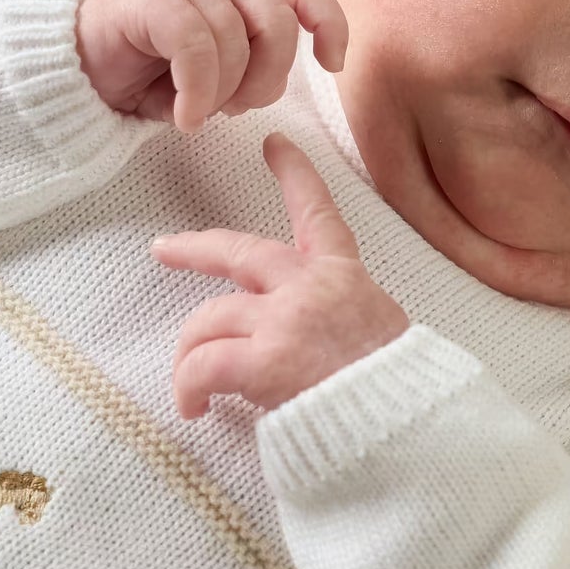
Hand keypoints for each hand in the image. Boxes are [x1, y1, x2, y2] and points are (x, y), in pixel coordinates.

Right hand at [77, 0, 347, 132]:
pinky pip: (195, 48)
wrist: (81, 67)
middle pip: (279, 26)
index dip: (329, 26)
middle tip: (237, 109)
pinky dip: (196, 92)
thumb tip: (276, 81)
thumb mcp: (216, 74)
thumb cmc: (152, 74)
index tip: (330, 66)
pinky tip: (183, 115)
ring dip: (221, 94)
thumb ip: (252, 66)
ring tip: (196, 111)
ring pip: (234, 43)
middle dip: (267, 80)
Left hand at [150, 132, 410, 418]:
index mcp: (343, 276)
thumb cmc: (393, 392)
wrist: (405, 425)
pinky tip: (195, 408)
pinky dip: (189, 388)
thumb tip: (312, 335)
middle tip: (165, 250)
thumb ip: (338, 316)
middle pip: (237, 252)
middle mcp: (309, 286)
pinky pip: (203, 365)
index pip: (317, 213)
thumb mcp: (379, 331)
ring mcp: (284, 319)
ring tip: (193, 391)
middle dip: (194, 249)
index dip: (295, 174)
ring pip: (207, 320)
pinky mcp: (264, 359)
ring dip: (191, 356)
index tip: (274, 143)